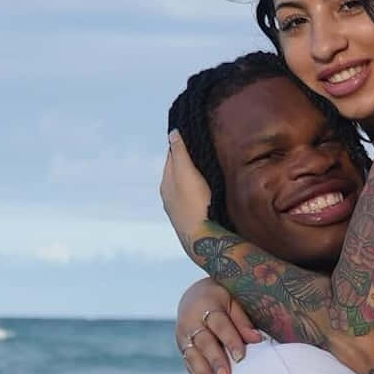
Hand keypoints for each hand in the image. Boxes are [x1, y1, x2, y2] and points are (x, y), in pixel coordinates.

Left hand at [160, 130, 212, 253]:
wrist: (203, 240)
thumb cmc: (195, 205)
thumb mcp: (185, 173)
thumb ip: (179, 153)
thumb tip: (173, 133)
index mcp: (166, 183)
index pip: (172, 157)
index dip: (181, 145)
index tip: (192, 135)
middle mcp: (170, 196)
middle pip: (177, 172)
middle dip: (186, 161)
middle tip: (201, 149)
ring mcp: (180, 210)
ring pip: (185, 187)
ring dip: (193, 178)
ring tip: (205, 170)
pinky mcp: (192, 220)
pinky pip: (192, 200)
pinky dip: (197, 191)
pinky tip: (207, 192)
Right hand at [175, 280, 262, 373]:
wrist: (193, 297)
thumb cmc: (221, 302)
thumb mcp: (233, 303)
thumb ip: (243, 322)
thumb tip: (257, 340)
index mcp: (206, 306)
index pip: (219, 325)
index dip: (230, 340)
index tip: (241, 357)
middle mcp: (191, 321)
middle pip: (204, 342)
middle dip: (214, 361)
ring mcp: (184, 336)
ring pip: (192, 357)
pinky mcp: (182, 349)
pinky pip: (189, 366)